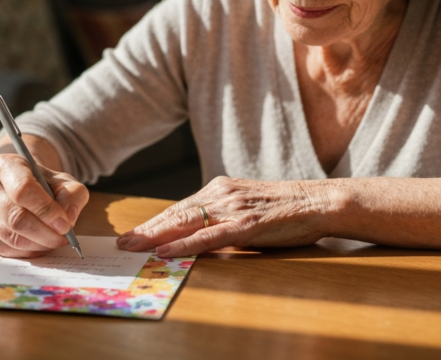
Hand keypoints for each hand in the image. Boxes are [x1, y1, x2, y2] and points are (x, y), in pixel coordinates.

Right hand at [0, 153, 88, 257]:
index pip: (23, 189)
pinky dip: (27, 252)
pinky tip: (40, 244)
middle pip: (15, 217)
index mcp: (6, 165)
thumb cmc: (44, 183)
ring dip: (38, 244)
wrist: (24, 187)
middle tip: (64, 238)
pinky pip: (4, 250)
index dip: (45, 210)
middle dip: (44, 233)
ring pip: (10, 237)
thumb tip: (67, 219)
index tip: (65, 225)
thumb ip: (72, 195)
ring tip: (55, 240)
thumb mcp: (64, 181)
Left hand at [116, 177, 331, 256]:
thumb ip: (224, 215)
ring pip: (186, 223)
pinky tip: (166, 251)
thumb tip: (201, 233)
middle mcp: (222, 194)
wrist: (318, 201)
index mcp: (221, 189)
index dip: (155, 222)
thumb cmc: (286, 208)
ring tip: (134, 247)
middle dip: (146, 229)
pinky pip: (209, 237)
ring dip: (156, 236)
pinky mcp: (245, 224)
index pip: (181, 207)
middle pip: (176, 213)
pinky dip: (184, 245)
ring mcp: (233, 208)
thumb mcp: (248, 206)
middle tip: (122, 243)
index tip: (135, 233)